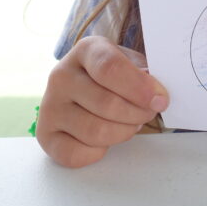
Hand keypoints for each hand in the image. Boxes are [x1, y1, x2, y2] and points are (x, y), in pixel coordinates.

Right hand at [37, 36, 169, 167]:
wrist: (83, 87)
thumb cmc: (114, 76)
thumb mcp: (131, 62)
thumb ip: (145, 74)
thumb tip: (156, 94)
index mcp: (85, 50)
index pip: (110, 68)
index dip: (140, 88)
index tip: (160, 100)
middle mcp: (60, 75)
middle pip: (106, 104)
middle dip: (137, 114)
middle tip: (148, 113)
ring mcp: (49, 106)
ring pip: (95, 132)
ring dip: (123, 132)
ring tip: (130, 124)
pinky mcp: (45, 135)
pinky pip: (76, 155)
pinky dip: (99, 152)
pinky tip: (104, 139)